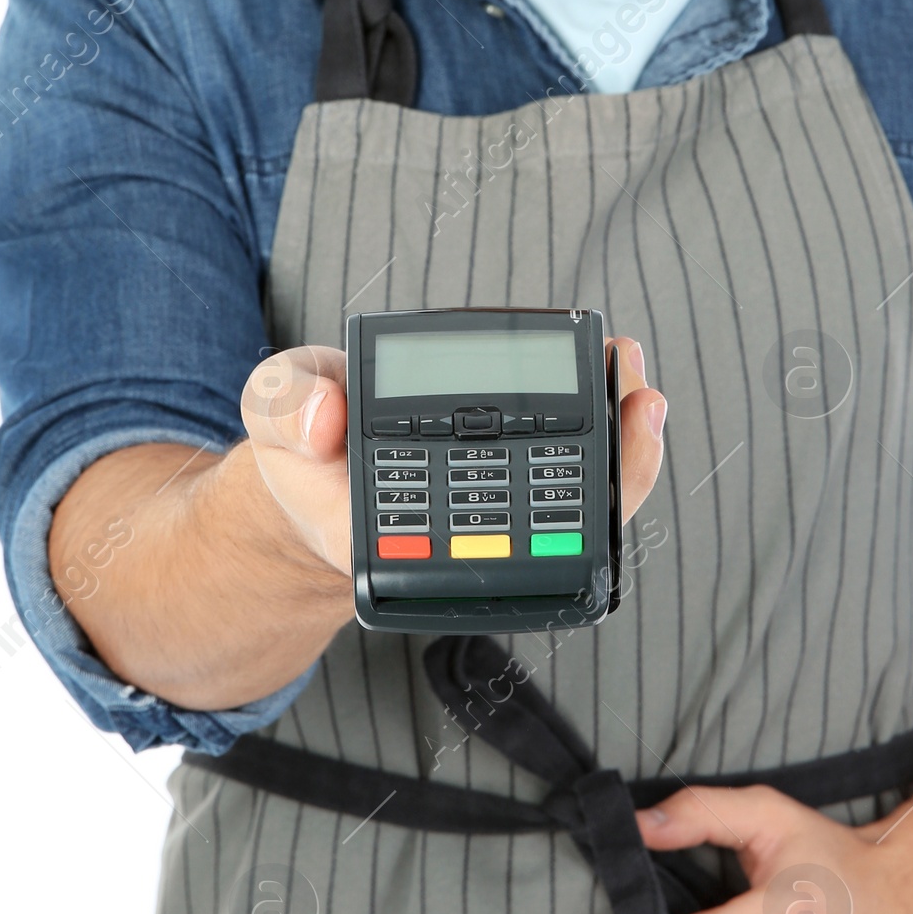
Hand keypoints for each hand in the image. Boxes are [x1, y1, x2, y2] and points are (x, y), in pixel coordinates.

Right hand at [238, 334, 667, 580]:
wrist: (312, 466)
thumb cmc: (302, 449)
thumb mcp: (275, 415)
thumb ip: (289, 409)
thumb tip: (326, 415)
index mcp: (410, 537)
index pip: (495, 532)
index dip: (542, 497)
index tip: (571, 447)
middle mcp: (470, 533)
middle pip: (563, 516)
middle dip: (612, 458)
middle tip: (637, 397)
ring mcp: (500, 505)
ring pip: (581, 492)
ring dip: (622, 438)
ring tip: (637, 377)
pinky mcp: (515, 470)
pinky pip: (574, 460)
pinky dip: (607, 424)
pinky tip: (623, 376)